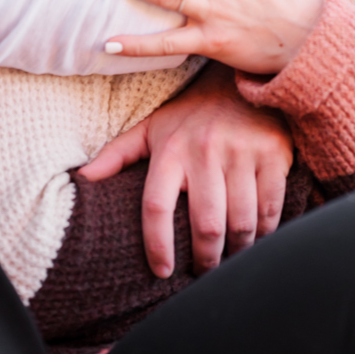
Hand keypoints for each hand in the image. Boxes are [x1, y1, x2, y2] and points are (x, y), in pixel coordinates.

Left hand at [80, 63, 292, 277]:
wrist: (236, 81)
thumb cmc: (189, 115)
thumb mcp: (150, 128)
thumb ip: (116, 155)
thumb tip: (81, 179)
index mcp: (169, 150)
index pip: (155, 206)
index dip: (157, 244)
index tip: (161, 271)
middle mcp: (203, 151)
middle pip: (205, 224)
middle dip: (206, 259)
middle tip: (204, 273)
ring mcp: (240, 153)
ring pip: (241, 222)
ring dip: (238, 251)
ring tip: (230, 261)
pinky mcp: (273, 154)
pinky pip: (271, 207)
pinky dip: (266, 232)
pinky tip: (258, 239)